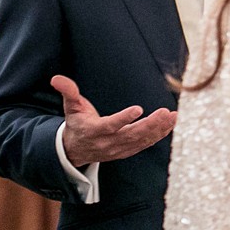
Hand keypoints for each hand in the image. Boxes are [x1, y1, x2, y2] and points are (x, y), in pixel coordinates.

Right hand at [53, 74, 175, 167]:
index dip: (123, 119)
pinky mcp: (126, 151)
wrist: (76, 149)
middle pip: (131, 135)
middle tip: (166, 112)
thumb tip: (56, 78)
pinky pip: (145, 144)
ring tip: (173, 116)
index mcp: (93, 131)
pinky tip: (170, 124)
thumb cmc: (76, 123)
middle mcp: (107, 142)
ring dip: (159, 129)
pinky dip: (159, 135)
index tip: (138, 109)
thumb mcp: (70, 107)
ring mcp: (118, 149)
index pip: (110, 126)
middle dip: (150, 124)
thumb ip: (68, 92)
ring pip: (141, 141)